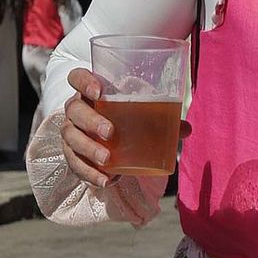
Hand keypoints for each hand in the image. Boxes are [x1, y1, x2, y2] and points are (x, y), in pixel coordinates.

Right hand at [62, 67, 162, 225]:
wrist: (109, 140)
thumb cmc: (126, 118)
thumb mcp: (143, 115)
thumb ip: (163, 119)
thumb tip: (186, 129)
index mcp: (90, 91)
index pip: (77, 77)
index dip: (83, 81)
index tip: (98, 91)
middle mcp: (76, 109)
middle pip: (73, 110)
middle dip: (90, 121)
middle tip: (110, 132)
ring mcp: (72, 132)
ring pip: (71, 137)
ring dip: (88, 149)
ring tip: (107, 160)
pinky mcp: (73, 154)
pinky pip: (75, 163)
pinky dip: (89, 173)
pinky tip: (105, 180)